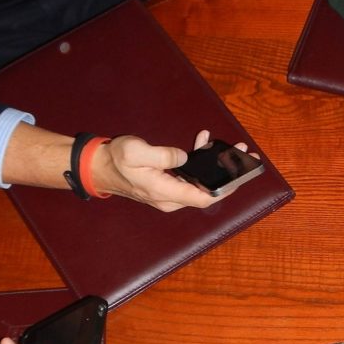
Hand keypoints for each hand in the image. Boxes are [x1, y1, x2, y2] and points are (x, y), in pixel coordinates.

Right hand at [89, 131, 228, 210]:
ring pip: (199, 183)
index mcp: (165, 192)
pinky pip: (189, 178)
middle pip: (206, 191)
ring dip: (213, 166)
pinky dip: (198, 163)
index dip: (225, 188)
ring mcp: (169, 194)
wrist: (100, 167)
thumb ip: (163, 155)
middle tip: (242, 153)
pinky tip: (202, 144)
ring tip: (228, 146)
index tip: (240, 174)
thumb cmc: (116, 160)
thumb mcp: (136, 152)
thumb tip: (184, 157)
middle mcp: (171, 198)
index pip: (203, 198)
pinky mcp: (168, 186)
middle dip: (226, 173)